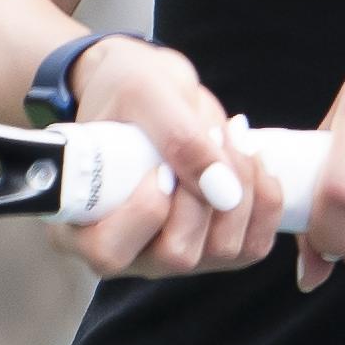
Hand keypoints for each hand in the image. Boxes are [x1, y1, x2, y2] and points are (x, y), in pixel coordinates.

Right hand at [57, 36, 292, 280]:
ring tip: (229, 139)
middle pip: (177, 255)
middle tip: (206, 135)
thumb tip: (223, 190)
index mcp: (80, 224)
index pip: (110, 253)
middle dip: (203, 193)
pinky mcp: (211, 246)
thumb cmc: (127, 88)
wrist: (147, 91)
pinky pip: (253, 246)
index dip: (144, 213)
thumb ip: (177, 137)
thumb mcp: (144, 92)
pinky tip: (252, 161)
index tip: (160, 166)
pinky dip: (264, 201)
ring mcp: (170, 254)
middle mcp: (125, 252)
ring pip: (224, 251)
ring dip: (241, 190)